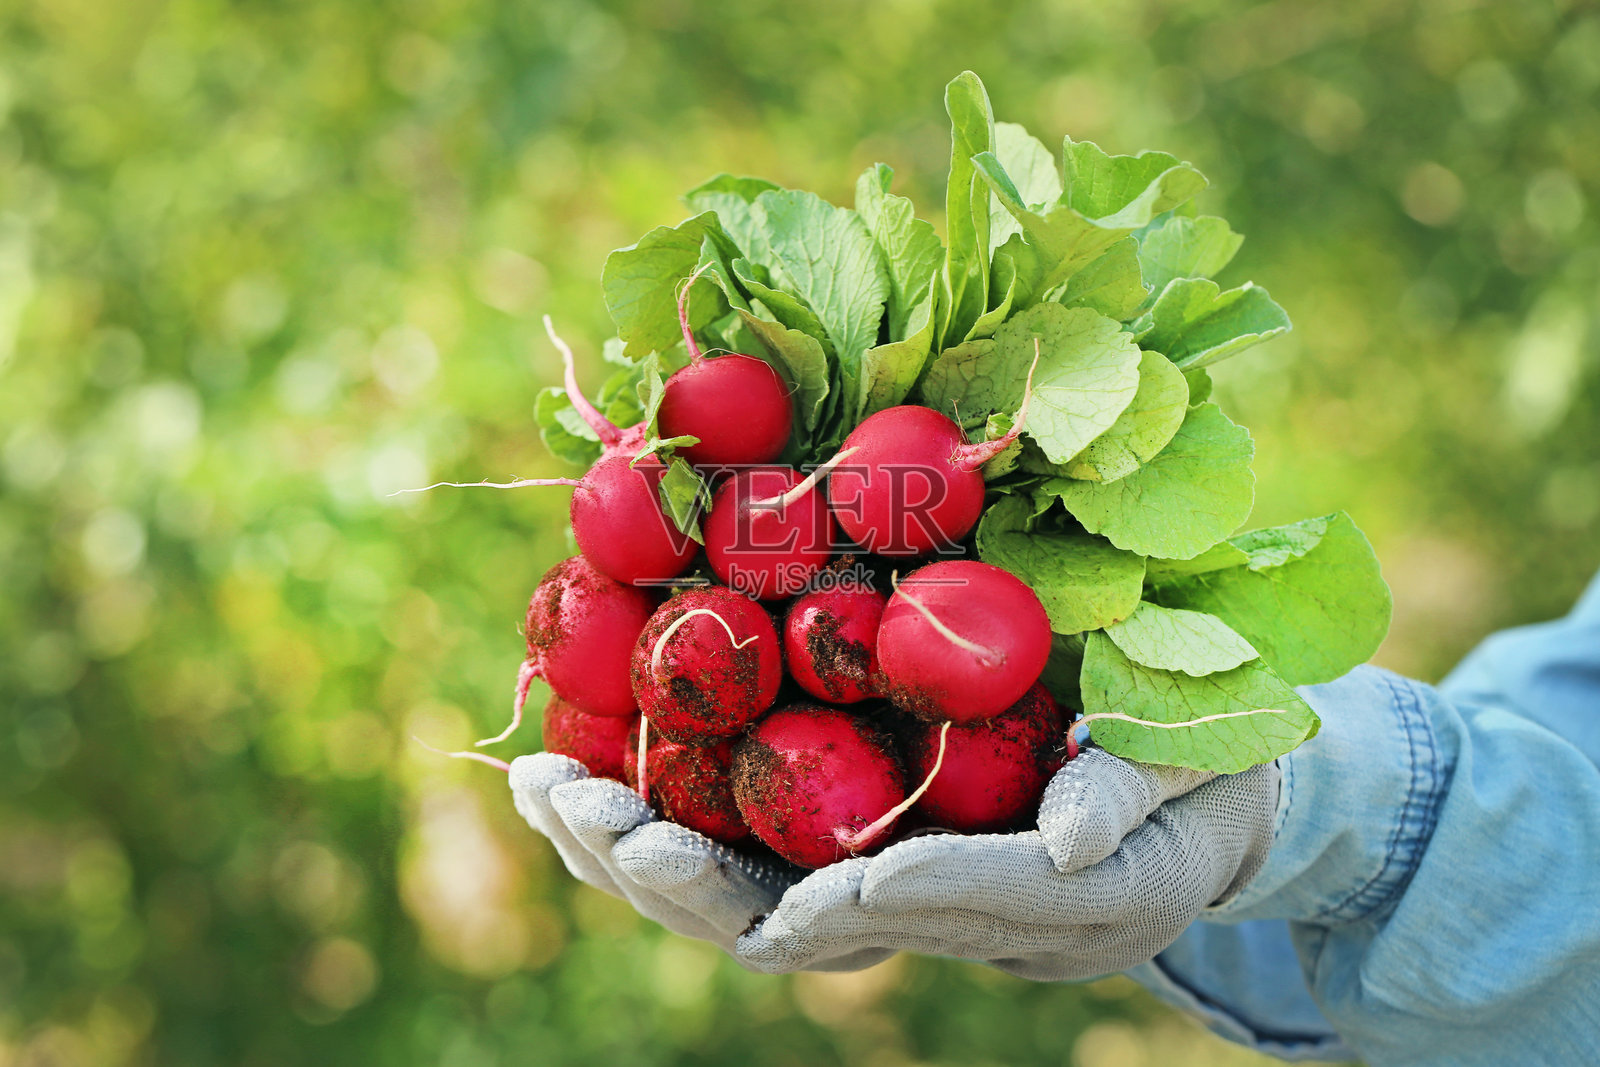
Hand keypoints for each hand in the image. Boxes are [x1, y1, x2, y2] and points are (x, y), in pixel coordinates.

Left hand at [510, 748, 1278, 977]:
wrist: (1195, 806)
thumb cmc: (1211, 776)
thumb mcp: (1205, 774)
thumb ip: (1141, 792)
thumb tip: (1071, 834)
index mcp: (1049, 901)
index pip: (950, 906)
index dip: (881, 898)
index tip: (811, 886)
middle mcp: (948, 916)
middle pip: (798, 927)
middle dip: (692, 884)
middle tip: (594, 822)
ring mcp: (893, 890)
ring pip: (747, 900)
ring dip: (639, 852)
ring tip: (543, 790)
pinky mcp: (858, 852)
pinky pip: (747, 856)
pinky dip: (662, 820)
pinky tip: (584, 774)